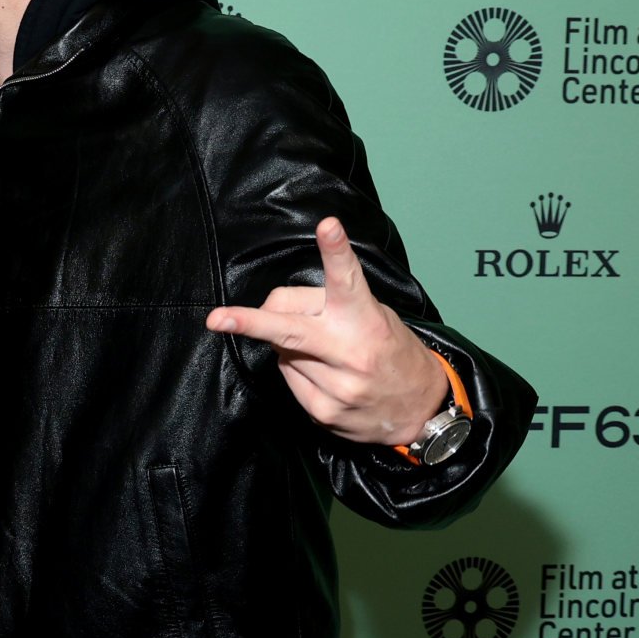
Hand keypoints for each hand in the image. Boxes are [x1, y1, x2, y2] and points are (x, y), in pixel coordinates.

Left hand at [206, 217, 448, 447]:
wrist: (422, 409)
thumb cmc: (389, 349)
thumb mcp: (371, 315)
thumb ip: (323, 306)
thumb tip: (271, 310)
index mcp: (366, 319)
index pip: (347, 279)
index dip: (335, 251)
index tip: (328, 226)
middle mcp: (350, 351)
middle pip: (289, 330)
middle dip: (248, 322)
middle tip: (216, 318)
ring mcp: (337, 385)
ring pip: (281, 351)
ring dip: (290, 345)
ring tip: (325, 351)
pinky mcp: (324, 411)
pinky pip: (288, 378)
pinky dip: (296, 369)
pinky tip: (324, 373)